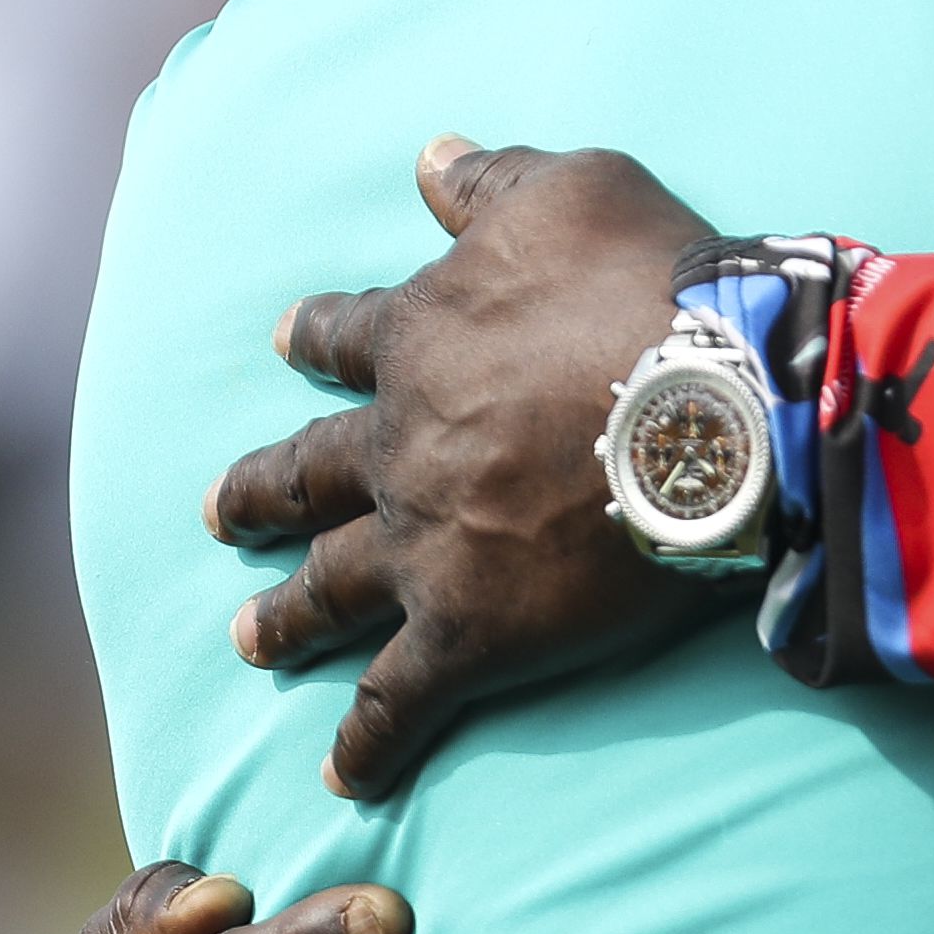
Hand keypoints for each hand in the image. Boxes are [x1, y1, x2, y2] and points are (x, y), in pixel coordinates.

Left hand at [221, 136, 731, 798]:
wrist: (716, 405)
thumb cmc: (654, 285)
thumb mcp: (573, 191)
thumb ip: (492, 180)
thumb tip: (429, 155)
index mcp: (420, 340)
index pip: (345, 336)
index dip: (315, 339)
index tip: (286, 341)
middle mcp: (400, 446)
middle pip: (306, 475)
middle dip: (258, 494)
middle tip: (217, 513)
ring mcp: (425, 545)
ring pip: (331, 588)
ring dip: (286, 617)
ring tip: (250, 641)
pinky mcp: (472, 631)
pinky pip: (401, 698)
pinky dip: (369, 740)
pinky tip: (343, 778)